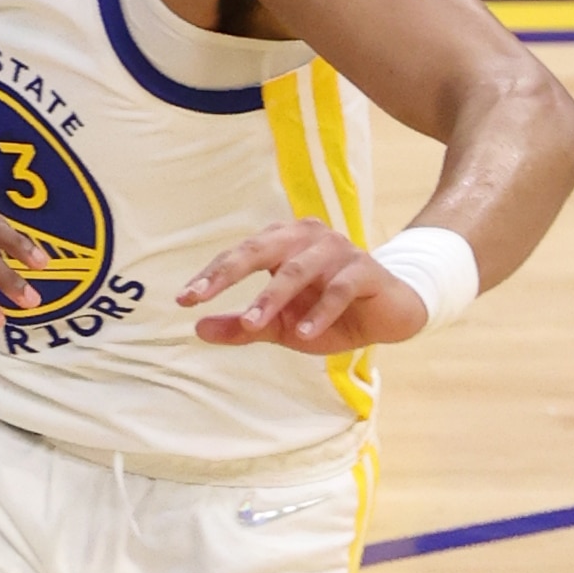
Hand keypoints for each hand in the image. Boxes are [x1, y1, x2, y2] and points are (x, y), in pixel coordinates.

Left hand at [182, 216, 432, 352]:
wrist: (390, 316)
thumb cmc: (329, 315)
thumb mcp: (281, 325)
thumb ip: (242, 326)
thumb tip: (197, 329)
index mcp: (282, 242)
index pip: (238, 255)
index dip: (210, 276)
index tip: (183, 299)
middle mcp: (307, 237)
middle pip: (259, 249)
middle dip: (227, 273)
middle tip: (199, 298)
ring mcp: (338, 250)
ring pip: (297, 270)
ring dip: (271, 298)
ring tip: (250, 323)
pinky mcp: (366, 269)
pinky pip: (338, 288)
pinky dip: (319, 312)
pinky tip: (303, 335)